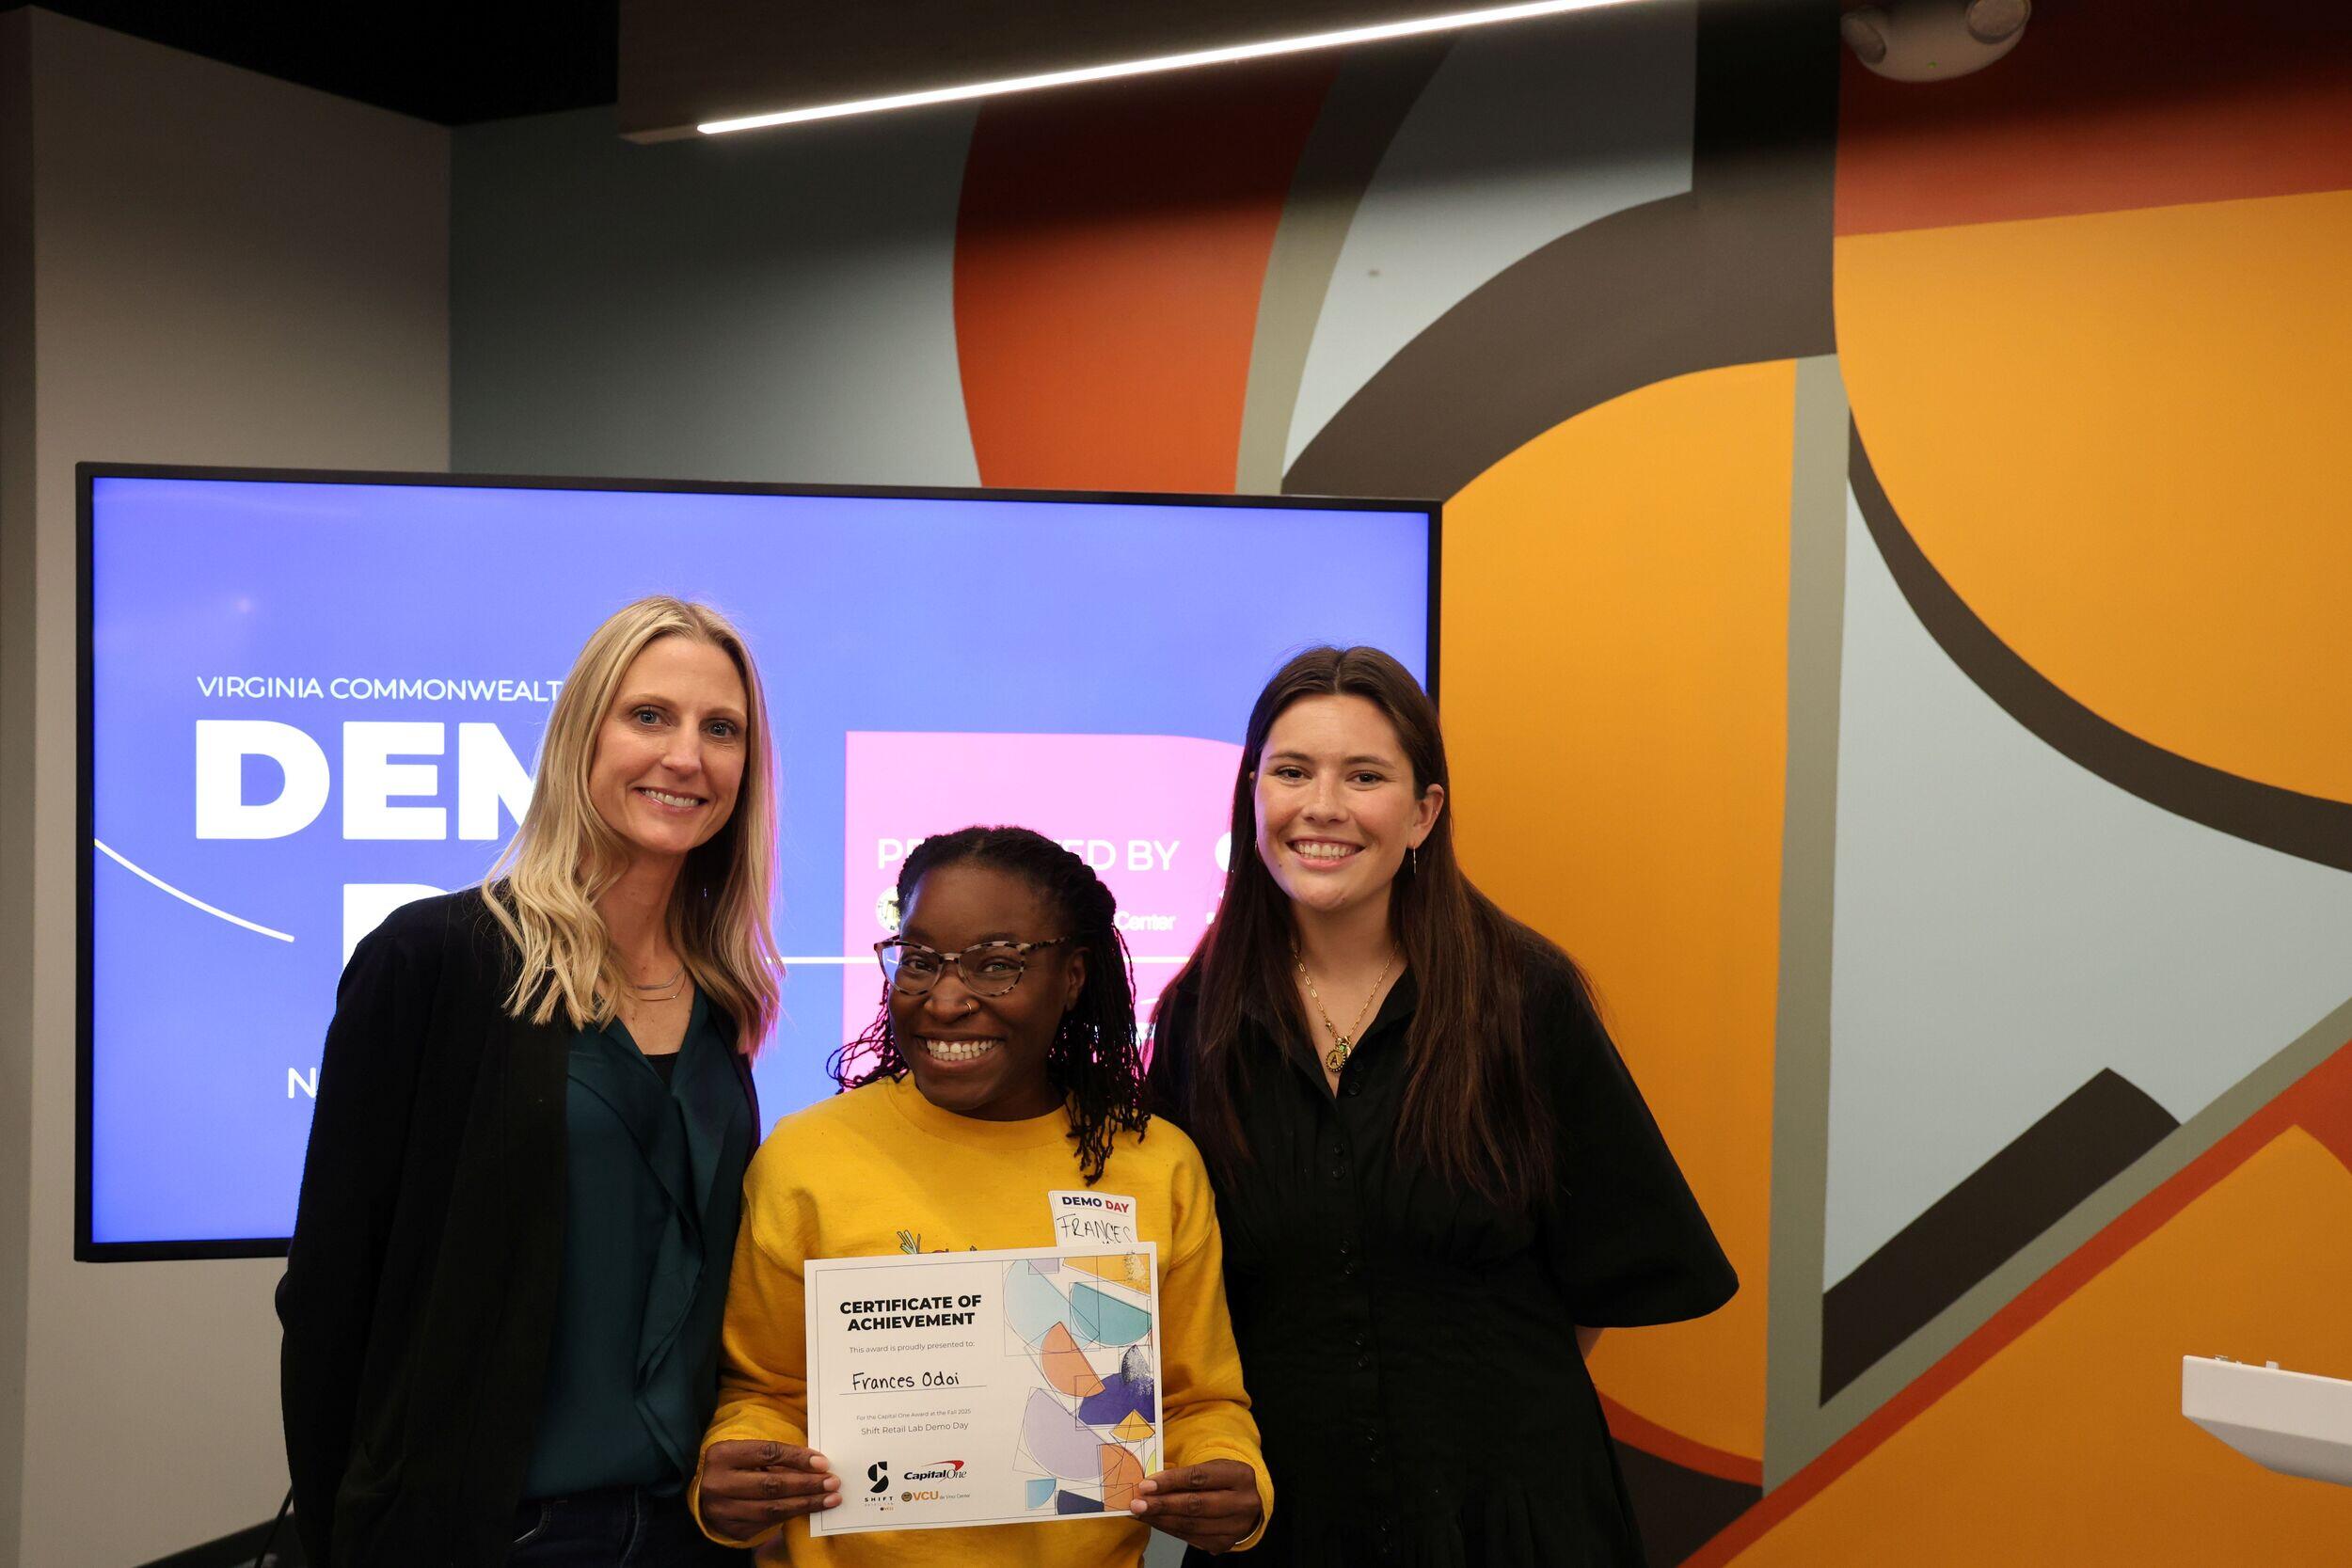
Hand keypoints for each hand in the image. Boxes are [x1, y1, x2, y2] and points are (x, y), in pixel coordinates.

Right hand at [696, 1439, 840, 1541]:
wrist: (706, 1495)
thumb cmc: (736, 1466)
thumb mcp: (747, 1454)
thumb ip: (775, 1456)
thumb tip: (817, 1463)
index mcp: (722, 1455)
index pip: (767, 1453)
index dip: (797, 1458)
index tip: (823, 1463)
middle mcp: (718, 1484)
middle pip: (771, 1484)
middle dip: (806, 1484)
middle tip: (833, 1482)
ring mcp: (722, 1510)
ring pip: (772, 1509)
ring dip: (805, 1504)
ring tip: (830, 1498)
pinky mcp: (731, 1529)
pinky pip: (768, 1524)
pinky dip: (792, 1515)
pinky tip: (810, 1509)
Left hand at [1128, 1459, 1261, 1553]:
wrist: (1247, 1504)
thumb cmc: (1223, 1481)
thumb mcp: (1212, 1468)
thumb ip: (1186, 1474)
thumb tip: (1150, 1483)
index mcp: (1241, 1476)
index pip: (1200, 1478)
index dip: (1171, 1481)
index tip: (1146, 1485)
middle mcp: (1243, 1503)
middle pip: (1196, 1505)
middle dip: (1162, 1505)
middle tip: (1137, 1504)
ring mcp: (1236, 1527)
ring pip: (1191, 1525)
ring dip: (1161, 1519)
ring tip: (1141, 1513)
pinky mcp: (1225, 1543)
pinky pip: (1191, 1538)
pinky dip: (1169, 1529)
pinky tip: (1155, 1521)